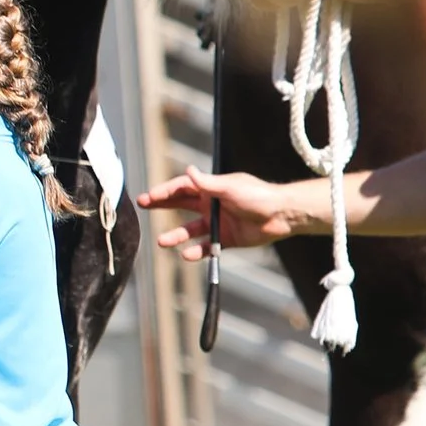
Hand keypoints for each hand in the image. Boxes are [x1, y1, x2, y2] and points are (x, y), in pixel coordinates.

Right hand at [135, 169, 312, 259]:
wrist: (282, 215)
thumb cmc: (259, 196)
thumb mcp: (230, 187)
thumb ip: (207, 183)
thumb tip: (188, 170)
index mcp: (211, 189)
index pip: (182, 188)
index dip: (164, 192)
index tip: (148, 197)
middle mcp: (211, 204)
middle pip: (181, 205)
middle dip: (162, 206)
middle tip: (143, 207)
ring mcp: (218, 222)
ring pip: (191, 229)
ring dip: (176, 235)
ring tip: (162, 242)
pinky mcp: (227, 239)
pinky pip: (208, 246)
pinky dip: (197, 251)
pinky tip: (187, 255)